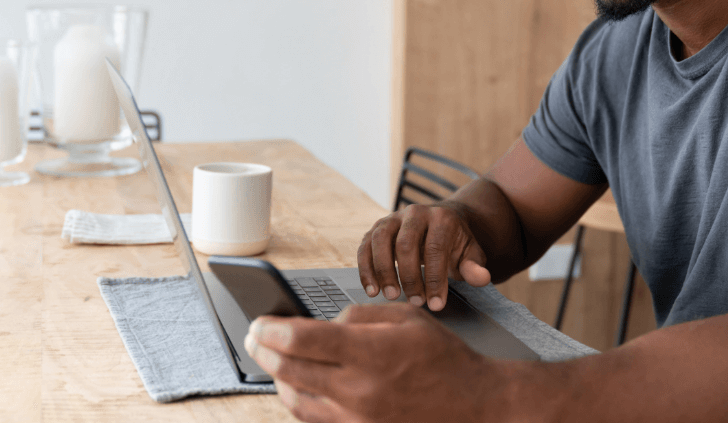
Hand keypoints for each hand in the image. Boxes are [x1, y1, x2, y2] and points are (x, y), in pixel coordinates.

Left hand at [244, 304, 514, 422]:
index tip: (259, 322)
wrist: (474, 406)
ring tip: (271, 359)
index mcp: (370, 353)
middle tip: (253, 337)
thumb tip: (323, 325)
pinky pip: (313, 420)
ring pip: (295, 399)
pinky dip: (297, 400)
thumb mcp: (407, 319)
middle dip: (263, 351)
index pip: (302, 340)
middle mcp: (358, 390)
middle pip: (290, 370)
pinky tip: (294, 384)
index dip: (271, 330)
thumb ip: (359, 316)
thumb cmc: (444, 359)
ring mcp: (357, 419)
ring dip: (276, 376)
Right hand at [357, 203, 490, 310]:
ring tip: (391, 296)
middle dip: (409, 276)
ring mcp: (393, 218)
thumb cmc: (455, 244)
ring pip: (380, 240)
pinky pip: (365, 246)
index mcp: (442, 218)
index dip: (435, 278)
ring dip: (383, 271)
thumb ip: (475, 267)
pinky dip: (365, 269)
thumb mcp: (470, 254)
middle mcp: (415, 212)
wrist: (440, 225)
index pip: (435, 248)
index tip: (436, 304)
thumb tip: (481, 278)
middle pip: (405, 243)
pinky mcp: (377, 228)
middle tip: (416, 302)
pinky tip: (372, 290)